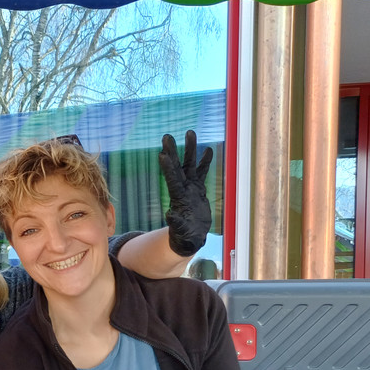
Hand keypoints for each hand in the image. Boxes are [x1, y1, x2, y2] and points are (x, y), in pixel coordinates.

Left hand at [159, 130, 213, 256]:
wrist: (191, 237)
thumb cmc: (184, 236)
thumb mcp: (180, 231)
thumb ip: (175, 223)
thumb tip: (169, 215)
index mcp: (178, 198)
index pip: (172, 179)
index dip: (168, 167)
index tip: (162, 154)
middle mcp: (183, 189)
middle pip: (178, 167)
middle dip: (173, 151)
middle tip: (167, 136)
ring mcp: (190, 188)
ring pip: (190, 165)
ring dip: (190, 150)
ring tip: (190, 133)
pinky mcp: (198, 190)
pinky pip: (201, 173)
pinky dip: (204, 162)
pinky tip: (208, 150)